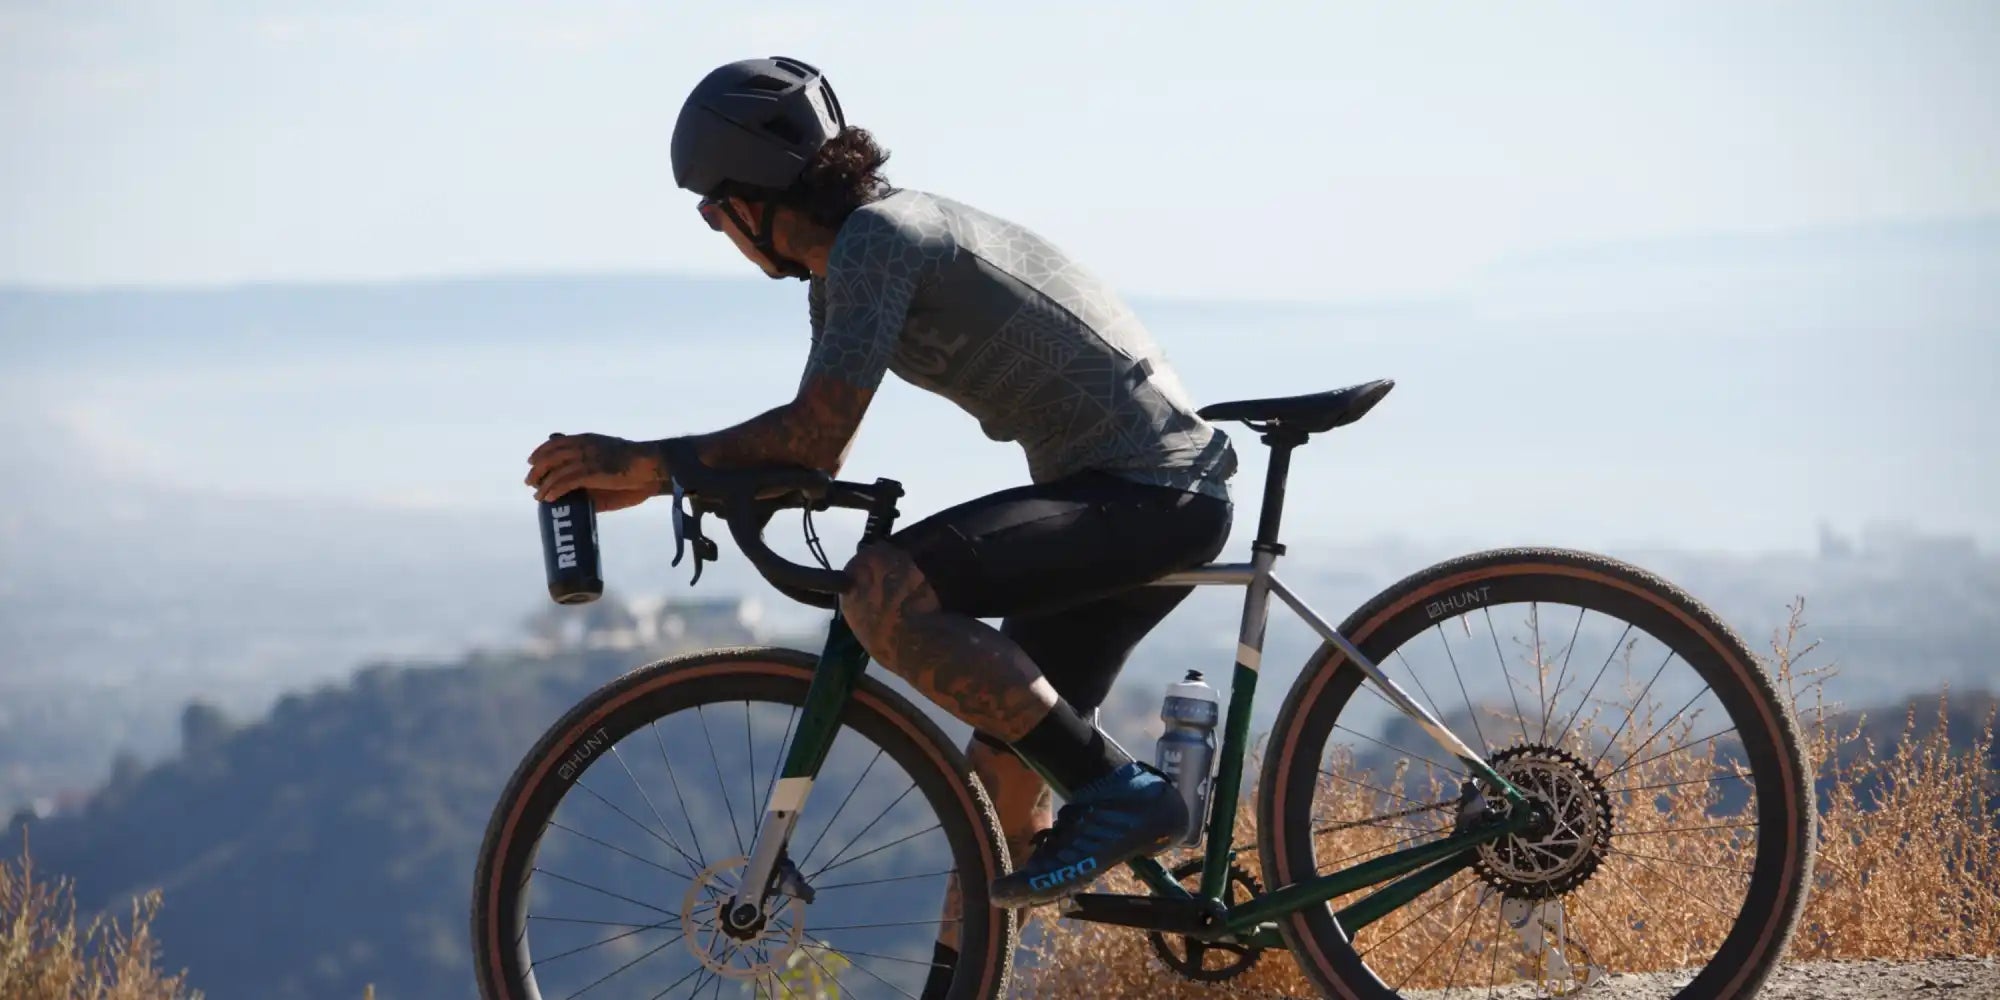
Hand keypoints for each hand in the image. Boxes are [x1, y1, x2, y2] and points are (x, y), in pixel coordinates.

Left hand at [524, 433, 666, 506]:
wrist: (652, 466)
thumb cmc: (634, 467)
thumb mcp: (607, 461)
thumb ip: (590, 469)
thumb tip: (575, 488)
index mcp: (588, 439)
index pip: (557, 442)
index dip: (541, 451)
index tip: (531, 461)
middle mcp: (583, 446)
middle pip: (551, 456)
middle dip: (538, 469)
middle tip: (530, 482)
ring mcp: (587, 459)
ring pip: (555, 470)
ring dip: (543, 484)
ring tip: (538, 496)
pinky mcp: (591, 473)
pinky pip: (565, 482)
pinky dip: (554, 490)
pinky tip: (548, 498)